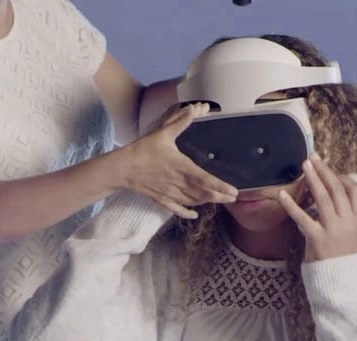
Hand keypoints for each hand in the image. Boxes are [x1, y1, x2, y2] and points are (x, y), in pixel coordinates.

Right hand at [121, 103, 237, 218]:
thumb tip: (194, 109)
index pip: (206, 179)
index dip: (221, 187)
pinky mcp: (161, 199)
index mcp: (182, 167)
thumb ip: (180, 122)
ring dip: (207, 202)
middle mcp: (179, 183)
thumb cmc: (143, 150)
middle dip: (219, 197)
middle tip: (233, 198)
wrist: (122, 168)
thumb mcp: (163, 134)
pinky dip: (187, 212)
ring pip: (193, 201)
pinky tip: (194, 214)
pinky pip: (177, 209)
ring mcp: (170, 193)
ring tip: (219, 201)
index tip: (233, 191)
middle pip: (203, 194)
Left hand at [276, 153, 356, 261]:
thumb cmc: (342, 252)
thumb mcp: (353, 231)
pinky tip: (282, 194)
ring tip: (305, 165)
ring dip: (313, 179)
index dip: (343, 177)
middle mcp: (347, 221)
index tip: (330, 170)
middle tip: (313, 157)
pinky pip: (302, 217)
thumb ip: (347, 212)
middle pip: (337, 189)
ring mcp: (332, 229)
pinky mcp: (316, 238)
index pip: (355, 190)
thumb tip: (335, 189)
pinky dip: (291, 205)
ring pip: (323, 198)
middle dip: (325, 170)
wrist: (339, 278)